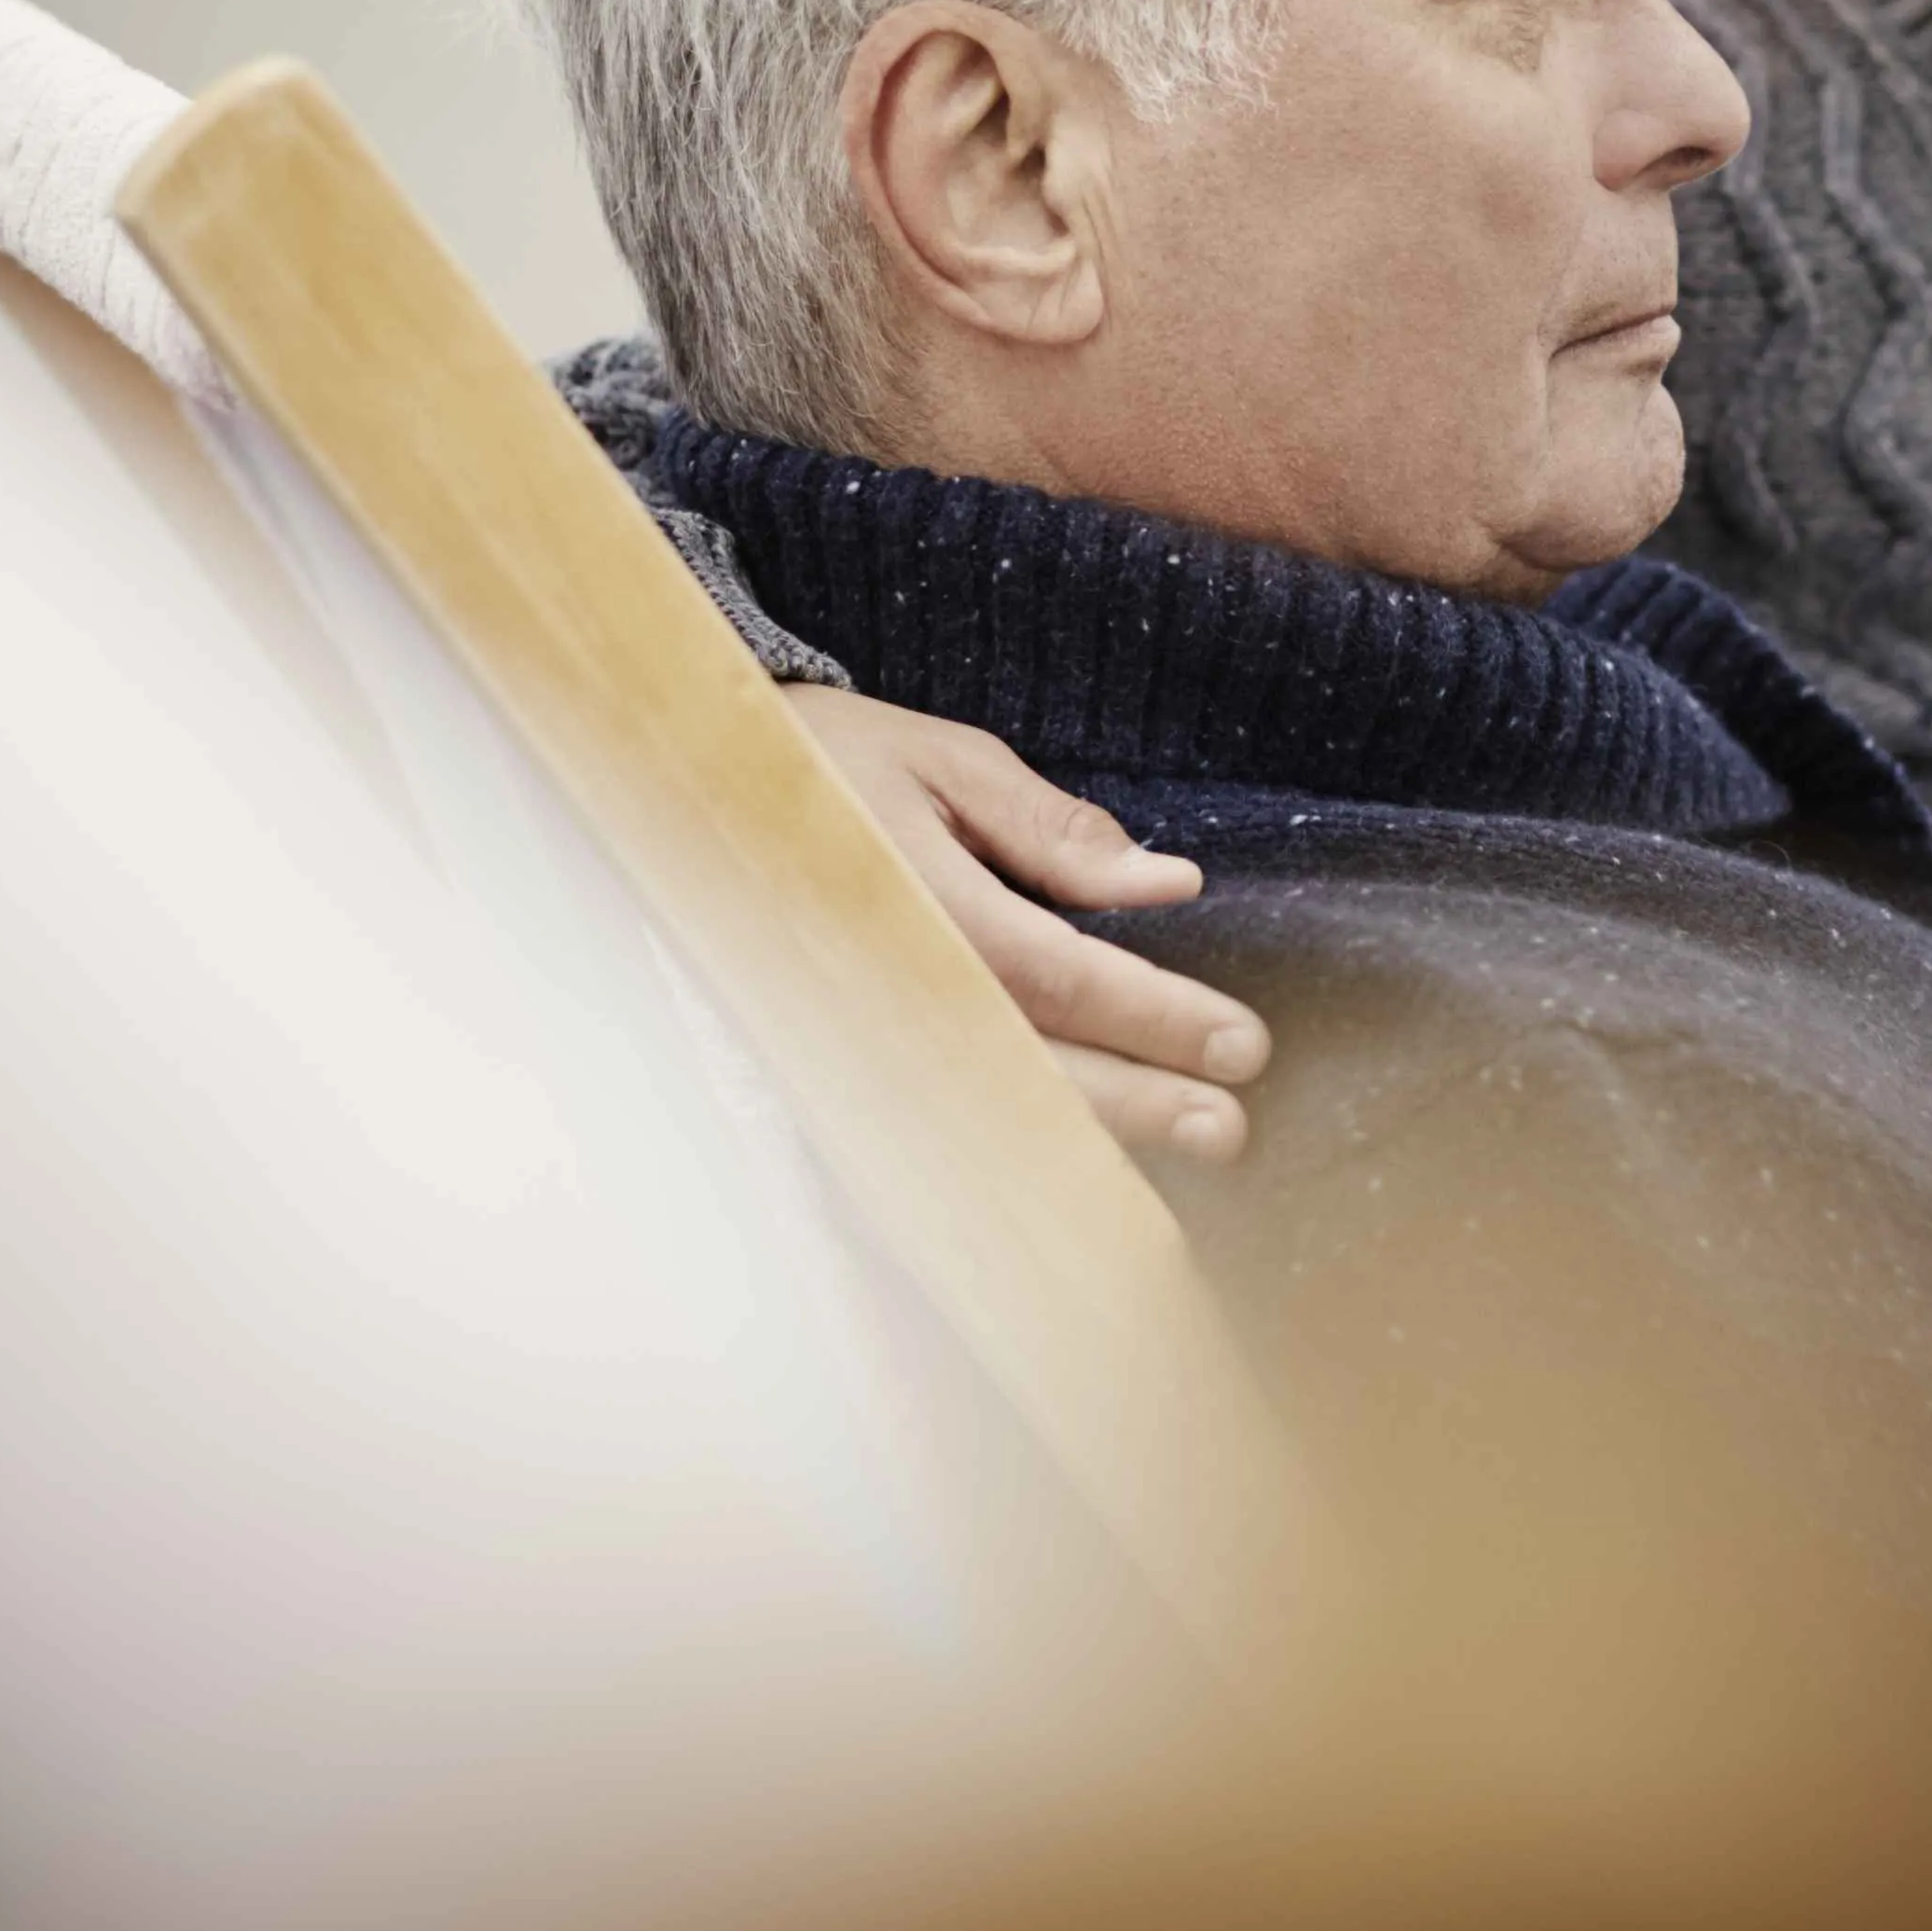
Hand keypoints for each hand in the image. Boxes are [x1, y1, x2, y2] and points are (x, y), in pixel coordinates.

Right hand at [791, 690, 1263, 1160]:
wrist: (686, 790)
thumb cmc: (827, 762)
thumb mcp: (945, 765)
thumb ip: (1053, 831)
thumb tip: (1168, 885)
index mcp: (915, 897)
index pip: (1059, 975)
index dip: (1157, 1018)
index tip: (1244, 1046)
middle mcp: (883, 982)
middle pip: (1029, 1063)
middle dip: (1139, 1104)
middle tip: (1230, 1129)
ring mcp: (848, 1035)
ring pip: (984, 1109)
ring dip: (1086, 1139)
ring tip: (1179, 1152)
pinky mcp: (828, 1063)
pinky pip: (931, 1118)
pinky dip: (1008, 1147)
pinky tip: (1074, 1168)